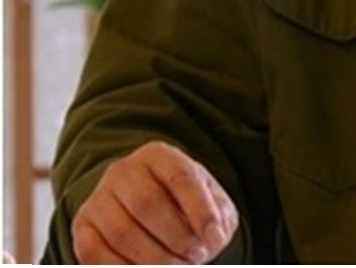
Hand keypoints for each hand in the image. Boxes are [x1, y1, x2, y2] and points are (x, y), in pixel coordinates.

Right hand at [72, 141, 237, 264]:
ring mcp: (98, 198)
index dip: (200, 210)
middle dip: (176, 237)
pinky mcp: (81, 226)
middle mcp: (123, 170)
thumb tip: (213, 237)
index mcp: (159, 155)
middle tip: (197, 255)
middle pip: (146, 203)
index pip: (180, 176)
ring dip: (154, 259)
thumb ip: (216, 215)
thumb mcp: (208, 201)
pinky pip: (94, 253)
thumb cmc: (184, 204)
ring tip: (179, 265)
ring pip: (121, 232)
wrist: (146, 208)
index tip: (215, 238)